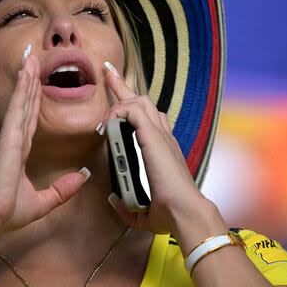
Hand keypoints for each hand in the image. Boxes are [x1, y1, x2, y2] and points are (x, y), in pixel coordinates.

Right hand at [0, 54, 88, 234]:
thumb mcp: (44, 201)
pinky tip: (26, 71)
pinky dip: (22, 88)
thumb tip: (83, 176)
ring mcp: (11, 135)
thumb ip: (63, 189)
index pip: (31, 120)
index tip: (37, 83)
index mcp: (19, 153)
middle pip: (26, 104)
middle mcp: (15, 140)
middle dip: (30, 82)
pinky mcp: (9, 136)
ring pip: (22, 100)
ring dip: (27, 77)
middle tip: (33, 59)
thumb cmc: (7, 212)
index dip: (34, 100)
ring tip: (30, 56)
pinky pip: (18, 107)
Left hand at [101, 63, 211, 233]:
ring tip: (101, 119)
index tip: (122, 99)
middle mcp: (162, 138)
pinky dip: (117, 113)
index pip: (149, 119)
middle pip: (143, 101)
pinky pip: (131, 110)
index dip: (133, 106)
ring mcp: (159, 135)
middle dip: (122, 86)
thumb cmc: (170, 215)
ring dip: (116, 103)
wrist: (185, 213)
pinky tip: (107, 128)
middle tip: (106, 72)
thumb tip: (113, 199)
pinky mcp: (153, 136)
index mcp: (162, 151)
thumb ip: (126, 206)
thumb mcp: (143, 213)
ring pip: (138, 100)